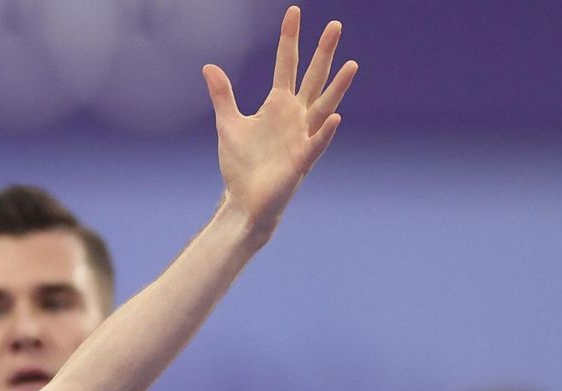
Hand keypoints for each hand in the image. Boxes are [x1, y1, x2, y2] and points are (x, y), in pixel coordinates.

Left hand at [204, 7, 356, 237]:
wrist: (244, 200)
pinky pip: (316, 143)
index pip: (286, 64)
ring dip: (338, 87)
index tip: (293, 13)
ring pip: (324, 106)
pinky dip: (325, 131)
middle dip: (323, 53)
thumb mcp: (228, 123)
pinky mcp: (301, 160)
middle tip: (335, 25)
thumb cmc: (242, 165)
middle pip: (312, 78)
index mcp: (278, 105)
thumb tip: (209, 66)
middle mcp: (295, 116)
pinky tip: (336, 117)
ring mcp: (301, 136)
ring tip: (352, 65)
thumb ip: (223, 95)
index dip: (289, 39)